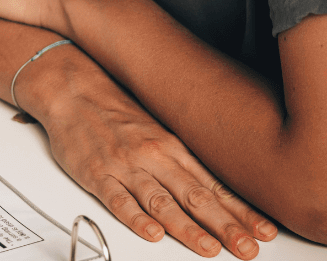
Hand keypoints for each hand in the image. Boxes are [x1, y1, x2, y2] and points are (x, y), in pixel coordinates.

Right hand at [24, 61, 278, 258]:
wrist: (72, 90)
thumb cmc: (115, 113)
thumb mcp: (159, 131)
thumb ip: (184, 163)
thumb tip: (218, 193)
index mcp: (173, 148)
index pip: (214, 187)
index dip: (241, 212)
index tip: (263, 231)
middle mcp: (154, 157)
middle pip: (195, 197)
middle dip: (225, 225)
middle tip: (245, 248)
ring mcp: (125, 165)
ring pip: (160, 201)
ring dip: (187, 227)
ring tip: (208, 248)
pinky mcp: (95, 173)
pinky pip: (117, 199)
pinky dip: (136, 217)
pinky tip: (151, 232)